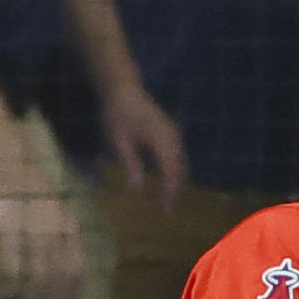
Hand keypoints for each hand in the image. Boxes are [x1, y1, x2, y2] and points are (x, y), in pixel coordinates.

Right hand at [0, 163, 88, 298]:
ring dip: (32, 294)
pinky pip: (14, 262)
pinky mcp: (9, 226)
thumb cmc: (33, 190)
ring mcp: (33, 227)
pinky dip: (13, 282)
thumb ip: (65, 240)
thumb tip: (68, 275)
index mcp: (69, 226)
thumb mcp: (58, 212)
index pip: (75, 268)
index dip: (70, 292)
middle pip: (58, 275)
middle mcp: (56, 228)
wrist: (11, 160)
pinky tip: (10, 292)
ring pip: (38, 273)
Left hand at [101, 81, 185, 200]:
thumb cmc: (117, 113)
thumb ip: (131, 165)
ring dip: (175, 181)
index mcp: (161, 141)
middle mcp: (173, 138)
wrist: (122, 87)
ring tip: (165, 198)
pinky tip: (165, 179)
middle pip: (180, 170)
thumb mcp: (119, 141)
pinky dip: (173, 170)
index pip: (171, 174)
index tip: (163, 211)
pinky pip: (177, 156)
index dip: (169, 195)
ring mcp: (174, 134)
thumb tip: (137, 191)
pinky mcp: (171, 131)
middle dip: (174, 191)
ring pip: (181, 164)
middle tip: (164, 209)